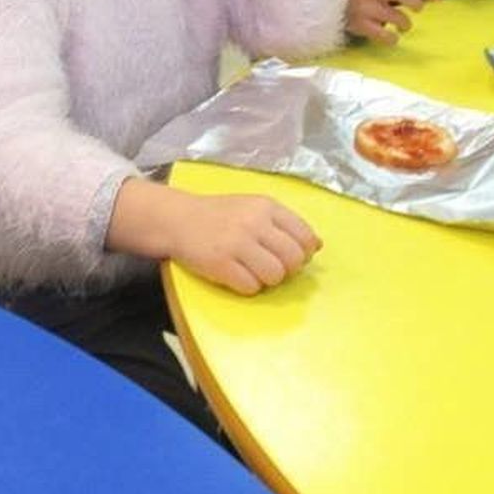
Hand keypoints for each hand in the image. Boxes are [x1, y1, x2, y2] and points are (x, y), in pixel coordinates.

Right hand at [172, 193, 320, 294]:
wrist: (177, 219)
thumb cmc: (219, 215)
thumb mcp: (253, 208)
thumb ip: (284, 223)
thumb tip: (317, 245)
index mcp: (266, 206)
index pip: (305, 237)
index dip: (303, 253)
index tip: (288, 256)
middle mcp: (254, 222)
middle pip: (294, 259)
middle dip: (287, 270)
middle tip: (271, 267)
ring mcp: (237, 244)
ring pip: (275, 276)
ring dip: (267, 280)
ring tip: (252, 271)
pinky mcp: (220, 264)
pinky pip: (251, 287)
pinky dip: (247, 286)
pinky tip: (236, 275)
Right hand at [346, 0, 441, 44]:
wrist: (327, 8)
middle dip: (414, 0)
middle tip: (419, 9)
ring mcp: (364, 8)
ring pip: (395, 16)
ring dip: (405, 24)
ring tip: (403, 26)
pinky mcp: (358, 25)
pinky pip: (383, 34)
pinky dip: (392, 38)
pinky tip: (391, 36)